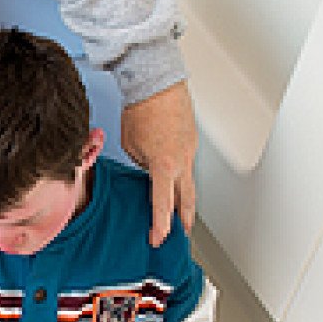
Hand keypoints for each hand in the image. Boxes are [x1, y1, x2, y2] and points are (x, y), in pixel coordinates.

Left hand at [121, 80, 197, 246]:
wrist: (157, 81)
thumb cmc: (141, 109)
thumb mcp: (131, 146)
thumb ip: (140, 164)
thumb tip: (147, 169)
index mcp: (165, 166)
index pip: (163, 205)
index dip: (161, 226)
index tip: (158, 239)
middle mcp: (182, 160)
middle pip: (186, 200)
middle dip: (184, 220)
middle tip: (182, 235)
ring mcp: (190, 149)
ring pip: (189, 182)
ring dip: (185, 199)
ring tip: (182, 214)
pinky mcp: (191, 139)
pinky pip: (187, 164)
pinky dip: (182, 176)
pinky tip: (175, 179)